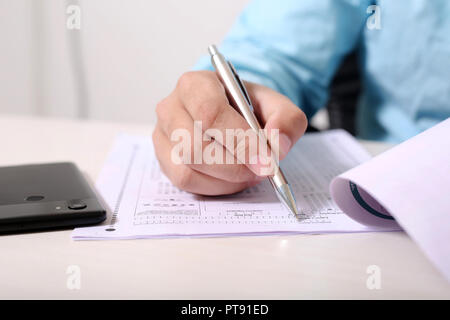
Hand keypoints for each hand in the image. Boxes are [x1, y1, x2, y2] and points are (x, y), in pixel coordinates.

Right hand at [153, 70, 306, 194]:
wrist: (230, 113)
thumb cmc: (247, 107)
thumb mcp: (275, 105)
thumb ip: (286, 120)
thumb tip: (278, 146)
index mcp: (195, 84)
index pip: (210, 114)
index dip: (240, 141)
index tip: (266, 160)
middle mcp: (171, 107)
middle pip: (195, 146)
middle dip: (234, 166)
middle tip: (260, 170)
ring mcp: (163, 134)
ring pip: (188, 168)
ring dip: (226, 179)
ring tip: (249, 172)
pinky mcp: (163, 158)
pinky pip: (185, 181)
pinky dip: (214, 186)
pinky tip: (231, 178)